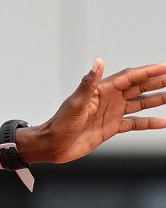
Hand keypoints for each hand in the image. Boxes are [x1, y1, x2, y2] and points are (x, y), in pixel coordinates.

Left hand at [33, 59, 165, 163]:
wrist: (53, 145)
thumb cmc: (61, 123)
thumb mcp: (76, 102)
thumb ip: (89, 83)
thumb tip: (99, 62)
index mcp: (101, 90)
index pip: (130, 77)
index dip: (147, 72)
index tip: (164, 67)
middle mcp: (109, 99)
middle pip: (138, 87)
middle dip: (156, 82)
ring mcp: (112, 113)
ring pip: (140, 103)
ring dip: (156, 100)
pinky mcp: (112, 127)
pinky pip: (135, 123)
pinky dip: (149, 123)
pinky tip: (163, 122)